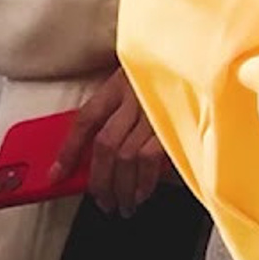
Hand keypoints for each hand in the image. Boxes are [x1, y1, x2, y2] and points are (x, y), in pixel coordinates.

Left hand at [50, 68, 171, 216]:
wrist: (201, 54)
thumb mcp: (137, 84)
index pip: (86, 120)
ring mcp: (156, 111)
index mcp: (119, 84)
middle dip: (99, 181)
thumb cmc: (169, 77)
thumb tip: (94, 158)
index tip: (57, 176)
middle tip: (101, 201)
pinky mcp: (176, 124)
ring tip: (122, 205)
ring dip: (121, 188)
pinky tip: (141, 193)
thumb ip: (117, 113)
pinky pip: (151, 159)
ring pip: (126, 157)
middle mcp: (135, 97)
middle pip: (105, 145)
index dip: (68, 151)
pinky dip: (144, 181)